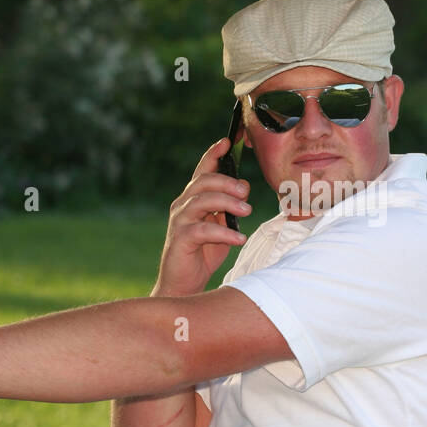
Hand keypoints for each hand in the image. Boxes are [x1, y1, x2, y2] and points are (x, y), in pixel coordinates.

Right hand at [152, 137, 250, 296]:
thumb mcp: (222, 226)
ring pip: (203, 200)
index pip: (202, 170)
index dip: (213, 154)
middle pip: (204, 181)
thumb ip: (230, 207)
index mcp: (192, 199)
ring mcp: (179, 221)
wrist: (184, 285)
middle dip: (228, 182)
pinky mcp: (180, 239)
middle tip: (247, 192)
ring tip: (247, 212)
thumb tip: (243, 185)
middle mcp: (183, 206)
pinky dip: (224, 232)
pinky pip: (203, 229)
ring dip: (228, 203)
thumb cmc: (203, 253)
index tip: (228, 141)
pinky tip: (238, 238)